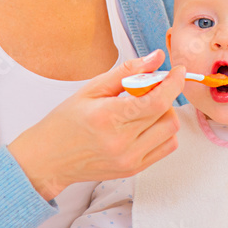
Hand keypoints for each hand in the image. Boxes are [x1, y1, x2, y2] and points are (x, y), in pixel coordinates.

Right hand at [7, 50, 184, 199]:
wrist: (49, 159)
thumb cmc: (65, 122)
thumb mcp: (91, 89)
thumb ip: (127, 71)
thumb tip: (157, 57)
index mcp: (109, 118)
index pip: (157, 101)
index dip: (173, 83)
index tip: (178, 71)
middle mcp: (122, 143)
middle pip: (168, 116)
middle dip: (166, 96)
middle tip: (150, 89)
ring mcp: (129, 160)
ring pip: (171, 132)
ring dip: (165, 115)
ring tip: (144, 108)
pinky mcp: (134, 170)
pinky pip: (165, 148)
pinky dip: (162, 132)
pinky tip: (144, 124)